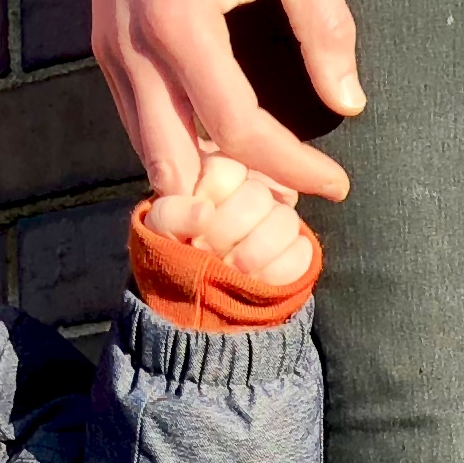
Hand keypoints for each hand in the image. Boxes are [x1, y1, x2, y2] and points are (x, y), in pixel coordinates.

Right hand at [85, 0, 364, 200]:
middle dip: (233, 196)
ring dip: (203, 178)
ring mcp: (109, 55)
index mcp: (179, 24)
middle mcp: (132, 51)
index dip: (293, 167)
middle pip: (177, 168)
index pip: (238, 130)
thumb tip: (350, 101)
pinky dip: (179, 147)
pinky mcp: (103, 50)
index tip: (336, 182)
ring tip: (263, 179)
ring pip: (151, 155)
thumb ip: (325, 24)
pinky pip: (139, 124)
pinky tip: (223, 146)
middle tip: (288, 197)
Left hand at [138, 155, 316, 291]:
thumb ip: (171, 213)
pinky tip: (255, 278)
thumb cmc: (174, 248)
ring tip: (230, 268)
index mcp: (221, 171)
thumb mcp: (162, 229)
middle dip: (226, 231)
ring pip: (286, 220)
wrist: (192, 293)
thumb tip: (204, 212)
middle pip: (256, 196)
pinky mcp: (296, 248)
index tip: (192, 221)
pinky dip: (277, 271)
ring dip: (254, 252)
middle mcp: (254, 188)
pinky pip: (301, 252)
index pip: (226, 169)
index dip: (210, 195)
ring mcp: (278, 217)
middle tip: (204, 249)